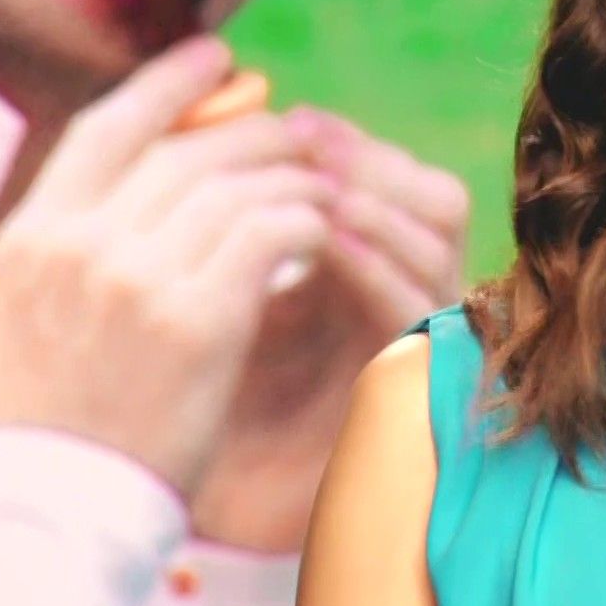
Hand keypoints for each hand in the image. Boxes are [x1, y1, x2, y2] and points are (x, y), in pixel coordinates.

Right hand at [0, 36, 334, 492]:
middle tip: (294, 132)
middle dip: (250, 132)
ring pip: (235, 186)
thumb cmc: (63, 416)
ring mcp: (134, 278)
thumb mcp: (38, 310)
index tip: (217, 58)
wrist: (63, 506)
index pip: (107, 127)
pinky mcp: (196, 319)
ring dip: (287, 178)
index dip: (168, 84)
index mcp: (32, 235)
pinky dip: (303, 223)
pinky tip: (319, 232)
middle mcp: (78, 243)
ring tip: (317, 184)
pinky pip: (270, 233)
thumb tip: (158, 172)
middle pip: (183, 151)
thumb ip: (82, 238)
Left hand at [186, 108, 468, 550]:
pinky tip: (323, 238)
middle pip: (432, 195)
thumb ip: (211, 209)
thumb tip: (194, 109)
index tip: (288, 116)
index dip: (347, 140)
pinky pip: (418, 303)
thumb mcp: (190, 280)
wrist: (167, 496)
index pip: (387, 177)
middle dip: (367, 155)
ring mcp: (409, 338)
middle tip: (302, 135)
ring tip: (310, 179)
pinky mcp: (408, 385)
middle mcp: (393, 296)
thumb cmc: (167, 388)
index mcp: (350, 267)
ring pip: (438, 236)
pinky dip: (374, 261)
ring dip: (374, 197)